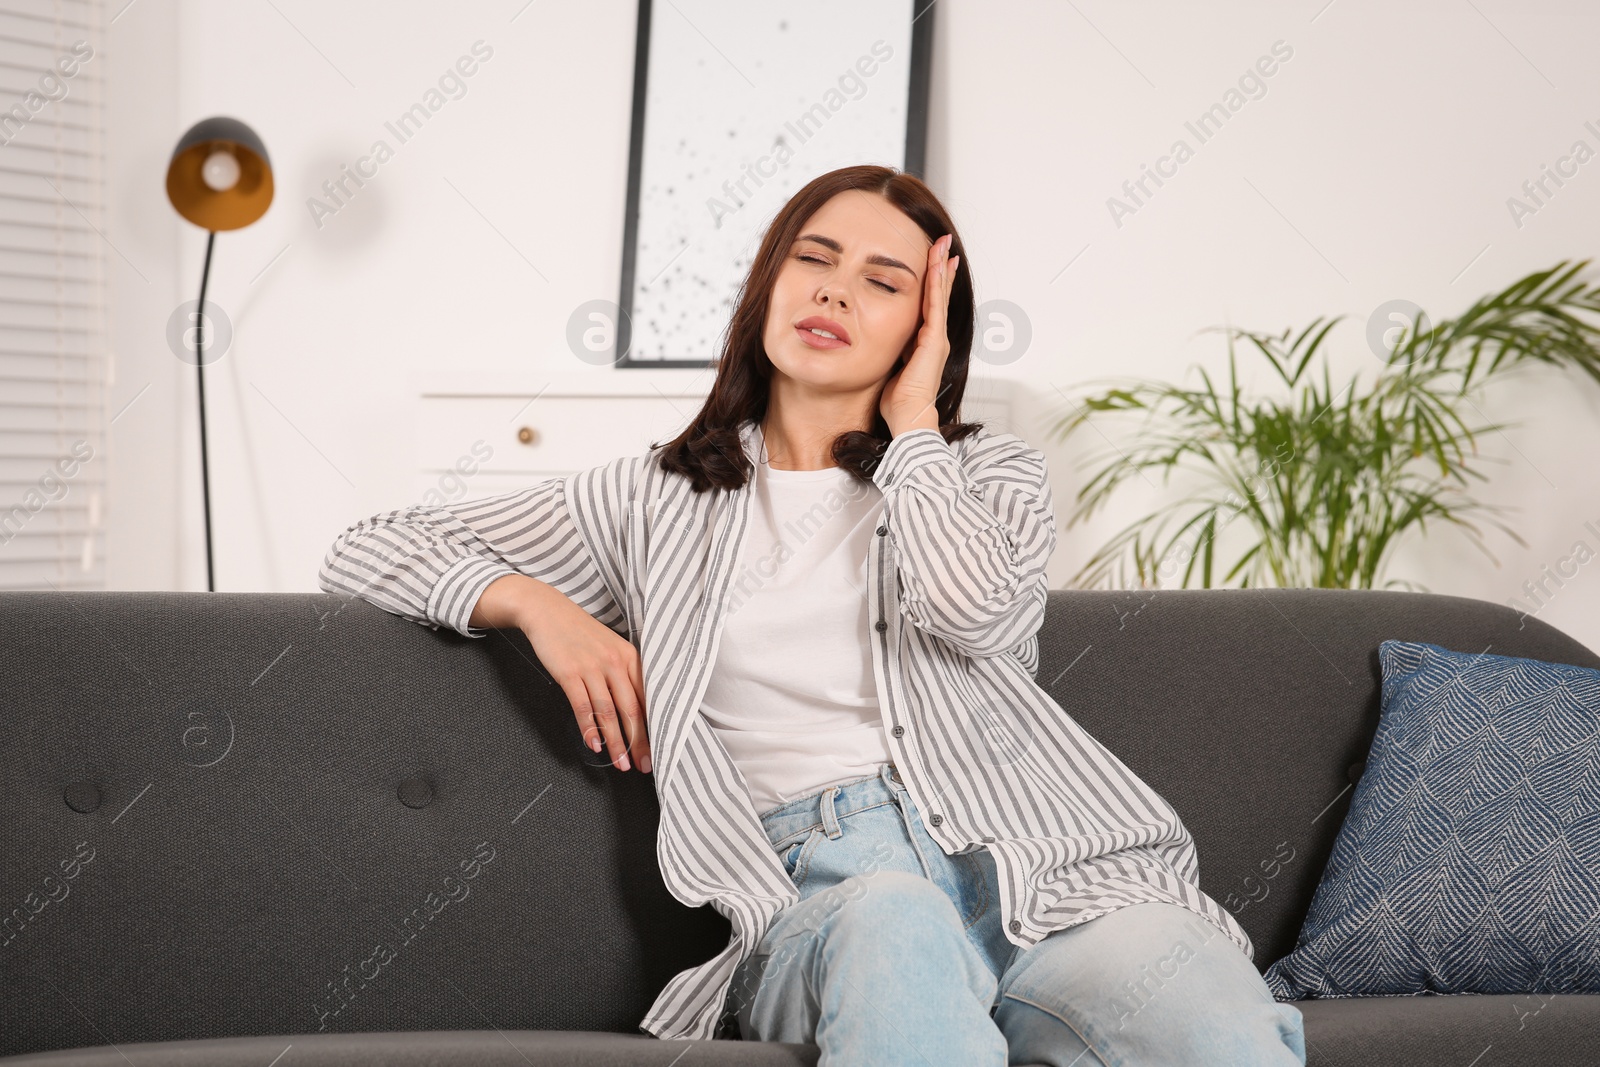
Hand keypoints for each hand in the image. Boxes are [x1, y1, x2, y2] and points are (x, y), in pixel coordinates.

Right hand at [516, 584, 650, 773]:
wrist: (547, 611)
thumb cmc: (579, 633)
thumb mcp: (609, 648)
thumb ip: (622, 674)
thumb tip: (633, 709)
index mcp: (629, 657)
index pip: (646, 699)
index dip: (653, 728)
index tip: (656, 750)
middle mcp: (615, 662)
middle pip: (632, 709)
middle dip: (639, 742)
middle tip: (642, 765)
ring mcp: (592, 667)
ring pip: (608, 712)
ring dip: (615, 742)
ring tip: (620, 763)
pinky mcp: (570, 673)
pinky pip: (583, 706)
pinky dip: (589, 728)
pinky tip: (593, 745)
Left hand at [879, 232, 959, 436]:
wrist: (908, 416)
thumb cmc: (898, 400)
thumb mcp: (891, 366)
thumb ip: (889, 351)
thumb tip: (874, 340)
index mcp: (924, 342)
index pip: (929, 303)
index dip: (932, 281)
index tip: (934, 260)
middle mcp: (935, 336)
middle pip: (939, 293)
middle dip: (941, 266)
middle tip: (944, 242)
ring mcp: (937, 337)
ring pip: (939, 294)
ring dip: (941, 268)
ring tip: (944, 245)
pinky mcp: (934, 340)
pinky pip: (935, 306)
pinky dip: (937, 284)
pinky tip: (937, 266)